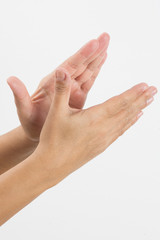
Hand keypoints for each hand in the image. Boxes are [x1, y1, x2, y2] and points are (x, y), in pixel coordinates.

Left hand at [7, 33, 109, 141]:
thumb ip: (20, 96)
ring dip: (97, 56)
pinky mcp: (78, 95)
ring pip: (87, 70)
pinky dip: (97, 69)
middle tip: (105, 36)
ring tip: (106, 42)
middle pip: (80, 64)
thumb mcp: (24, 110)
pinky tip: (103, 58)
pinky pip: (89, 80)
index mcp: (52, 84)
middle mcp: (63, 82)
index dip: (81, 55)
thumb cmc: (30, 122)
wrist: (38, 131)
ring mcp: (71, 88)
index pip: (68, 67)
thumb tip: (10, 79)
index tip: (93, 43)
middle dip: (93, 51)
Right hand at [35, 69, 156, 187]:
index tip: (146, 85)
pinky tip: (134, 119)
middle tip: (154, 90)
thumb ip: (62, 90)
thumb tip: (62, 71)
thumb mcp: (55, 113)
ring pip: (125, 121)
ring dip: (137, 110)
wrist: (52, 165)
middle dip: (141, 99)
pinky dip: (129, 123)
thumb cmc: (53, 139)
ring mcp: (104, 139)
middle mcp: (103, 129)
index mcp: (94, 118)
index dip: (133, 93)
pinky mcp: (101, 146)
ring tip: (148, 102)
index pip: (119, 102)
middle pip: (126, 111)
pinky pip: (120, 132)